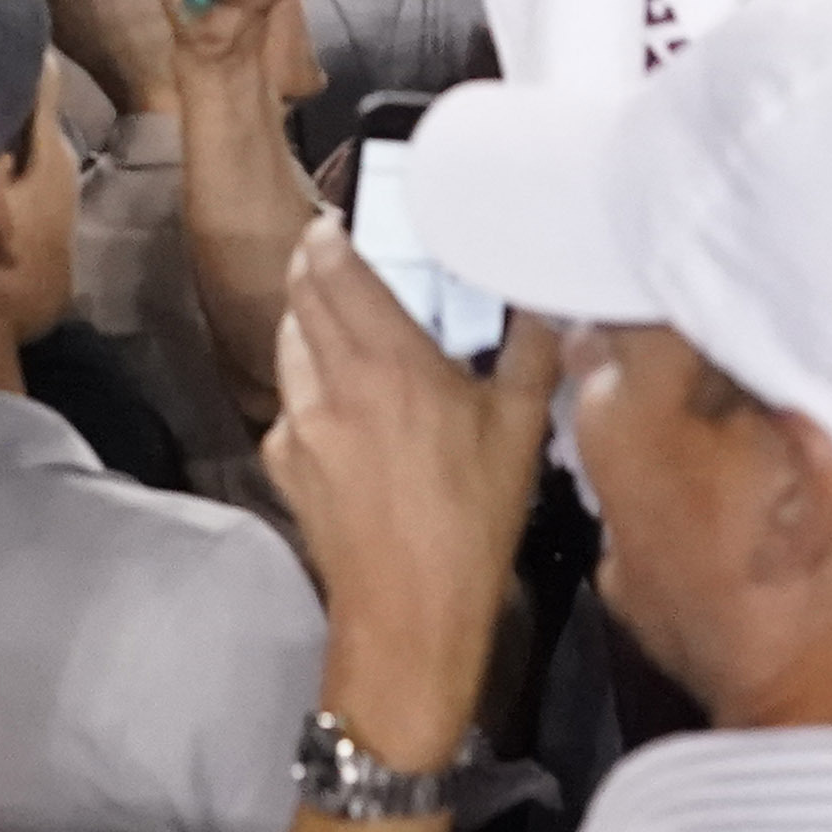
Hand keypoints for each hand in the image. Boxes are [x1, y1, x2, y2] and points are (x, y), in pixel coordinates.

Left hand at [258, 219, 563, 768]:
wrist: (409, 613)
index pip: (334, 268)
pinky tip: (342, 405)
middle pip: (300, 296)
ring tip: (343, 324)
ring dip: (307, 322)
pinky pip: (288, 402)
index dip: (329, 234)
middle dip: (313, 266)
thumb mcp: (521, 430)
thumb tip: (547, 299)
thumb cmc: (472, 521)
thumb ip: (531, 350)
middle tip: (340, 255)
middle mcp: (332, 382)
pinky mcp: (284, 464)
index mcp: (389, 360)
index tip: (341, 219)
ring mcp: (298, 424)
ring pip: (288, 345)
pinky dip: (307, 387)